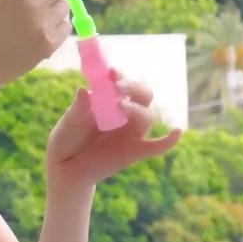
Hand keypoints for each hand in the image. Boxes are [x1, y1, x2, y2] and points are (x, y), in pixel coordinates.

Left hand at [45, 68, 181, 188]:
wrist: (65, 168)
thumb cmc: (67, 139)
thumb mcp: (69, 122)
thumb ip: (78, 108)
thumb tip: (83, 90)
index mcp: (111, 100)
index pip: (123, 83)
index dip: (120, 76)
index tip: (111, 73)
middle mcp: (125, 114)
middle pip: (143, 95)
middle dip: (133, 87)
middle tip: (118, 86)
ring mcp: (132, 133)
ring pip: (147, 116)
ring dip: (137, 109)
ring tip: (121, 106)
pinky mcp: (135, 151)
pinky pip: (156, 146)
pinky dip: (168, 140)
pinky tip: (177, 132)